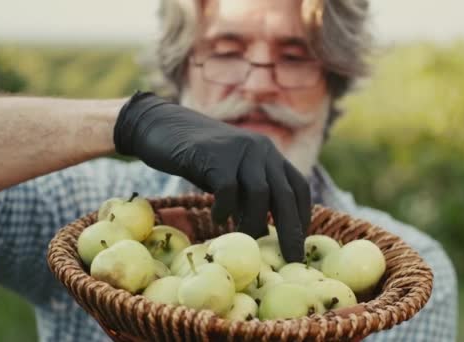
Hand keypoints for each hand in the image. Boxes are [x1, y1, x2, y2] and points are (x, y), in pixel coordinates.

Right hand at [114, 92, 309, 261]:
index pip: (298, 187)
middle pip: (286, 195)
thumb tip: (265, 232)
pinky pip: (229, 190)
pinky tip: (216, 218)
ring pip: (260, 194)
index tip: (300, 243)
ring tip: (241, 239)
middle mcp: (261, 149)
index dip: (302, 217)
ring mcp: (240, 149)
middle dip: (291, 231)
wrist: (161, 127)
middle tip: (291, 259)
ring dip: (253, 223)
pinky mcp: (216, 154)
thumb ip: (249, 195)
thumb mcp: (231, 175)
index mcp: (269, 154)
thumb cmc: (198, 160)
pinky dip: (225, 209)